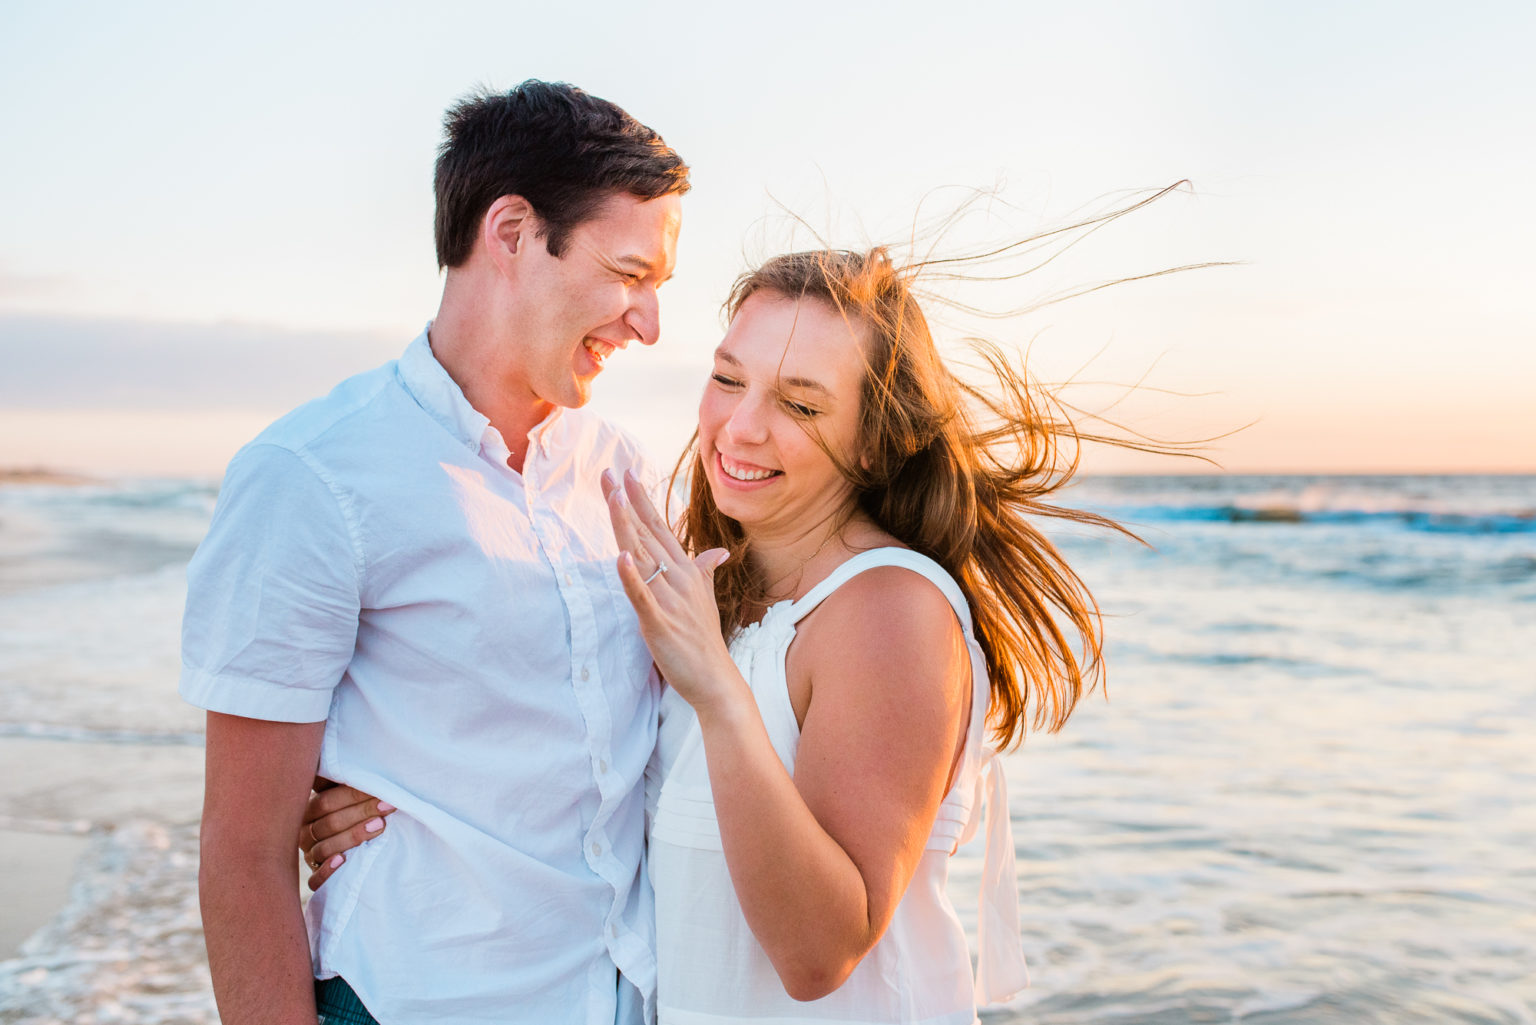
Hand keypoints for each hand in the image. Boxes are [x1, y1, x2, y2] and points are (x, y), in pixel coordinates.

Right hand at [298, 783, 394, 890]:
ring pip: (324, 848)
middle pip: (329, 823)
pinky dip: (327, 871)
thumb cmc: (358, 814)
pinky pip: (315, 880)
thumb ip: (346, 782)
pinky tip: (342, 861)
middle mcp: (305, 833)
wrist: (361, 847)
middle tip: (387, 806)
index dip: (353, 795)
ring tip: (379, 827)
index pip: (326, 802)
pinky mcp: (316, 879)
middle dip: (360, 812)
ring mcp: (309, 856)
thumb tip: (356, 756)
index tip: (382, 792)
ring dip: (353, 836)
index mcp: (310, 810)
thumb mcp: (351, 797)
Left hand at [600, 468, 741, 716]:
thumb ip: (705, 571)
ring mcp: (669, 600)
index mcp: (686, 571)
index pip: (660, 527)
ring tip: (613, 498)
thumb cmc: (705, 641)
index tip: (626, 474)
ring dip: (627, 526)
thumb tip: (717, 553)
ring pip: (643, 556)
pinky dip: (631, 576)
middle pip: (647, 533)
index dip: (641, 500)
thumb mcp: (705, 599)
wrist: (716, 679)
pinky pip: (642, 596)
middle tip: (608, 472)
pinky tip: (620, 556)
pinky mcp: (659, 623)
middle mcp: (678, 579)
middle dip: (626, 502)